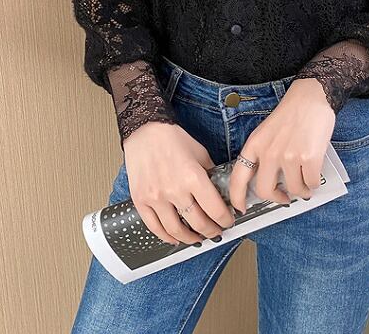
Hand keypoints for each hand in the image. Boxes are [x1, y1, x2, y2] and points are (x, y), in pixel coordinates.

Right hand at [123, 122, 235, 244]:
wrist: (145, 130)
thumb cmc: (172, 139)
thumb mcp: (200, 153)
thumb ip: (210, 174)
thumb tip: (220, 192)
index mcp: (193, 176)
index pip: (215, 209)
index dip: (225, 220)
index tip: (228, 221)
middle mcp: (174, 190)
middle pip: (198, 223)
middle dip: (212, 231)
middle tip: (216, 232)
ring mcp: (156, 197)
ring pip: (176, 230)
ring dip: (191, 239)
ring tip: (198, 239)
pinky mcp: (140, 201)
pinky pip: (154, 227)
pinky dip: (166, 237)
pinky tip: (175, 238)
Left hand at [229, 79, 335, 213]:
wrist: (311, 98)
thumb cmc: (290, 114)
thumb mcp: (266, 132)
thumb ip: (263, 154)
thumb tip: (268, 182)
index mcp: (255, 145)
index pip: (238, 177)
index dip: (237, 197)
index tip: (240, 208)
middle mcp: (269, 153)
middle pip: (265, 190)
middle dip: (276, 198)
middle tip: (283, 198)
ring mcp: (289, 157)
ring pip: (292, 190)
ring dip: (300, 191)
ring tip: (305, 183)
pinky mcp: (309, 159)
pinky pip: (310, 184)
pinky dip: (313, 184)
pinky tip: (313, 175)